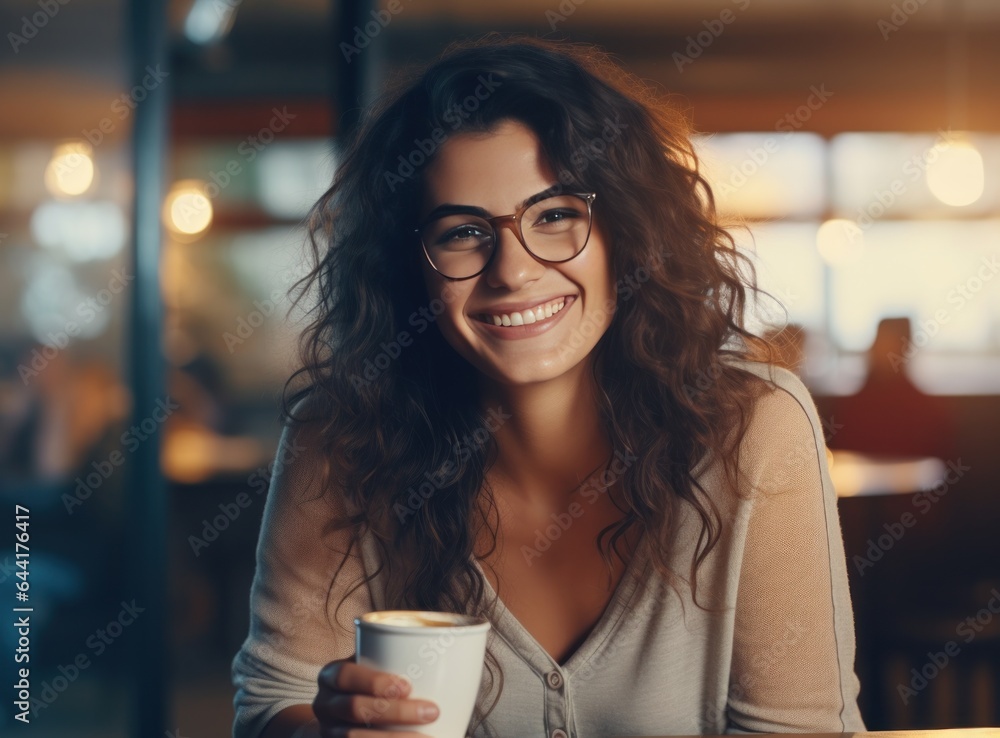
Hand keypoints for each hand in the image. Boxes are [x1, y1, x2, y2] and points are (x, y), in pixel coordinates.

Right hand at [312, 656, 440, 736]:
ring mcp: (327, 732)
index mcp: (331, 676)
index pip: (345, 675)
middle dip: (396, 712)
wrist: (342, 721)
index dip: (374, 681)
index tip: (408, 686)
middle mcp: (324, 704)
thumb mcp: (373, 667)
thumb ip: (397, 656)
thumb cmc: (371, 687)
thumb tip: (458, 645)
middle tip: (432, 711)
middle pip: (354, 710)